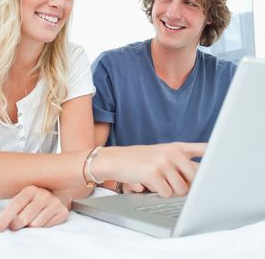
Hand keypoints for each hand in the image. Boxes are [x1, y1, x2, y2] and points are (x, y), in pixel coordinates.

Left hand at [0, 185, 68, 231]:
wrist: (58, 195)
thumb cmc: (34, 200)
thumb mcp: (24, 199)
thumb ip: (14, 208)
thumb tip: (4, 225)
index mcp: (31, 189)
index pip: (15, 204)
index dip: (4, 219)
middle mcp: (44, 194)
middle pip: (24, 218)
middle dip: (17, 225)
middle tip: (16, 225)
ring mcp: (54, 202)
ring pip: (35, 225)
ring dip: (31, 226)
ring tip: (32, 220)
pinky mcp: (62, 211)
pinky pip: (46, 227)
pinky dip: (42, 227)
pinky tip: (43, 219)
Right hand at [92, 142, 206, 197]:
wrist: (115, 159)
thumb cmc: (139, 159)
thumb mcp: (161, 153)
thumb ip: (180, 162)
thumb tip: (199, 179)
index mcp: (176, 147)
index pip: (202, 149)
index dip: (215, 154)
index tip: (225, 158)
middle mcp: (172, 152)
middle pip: (194, 179)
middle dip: (186, 187)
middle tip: (171, 183)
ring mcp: (162, 162)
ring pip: (181, 190)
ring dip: (170, 191)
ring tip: (158, 182)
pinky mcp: (153, 173)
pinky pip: (166, 193)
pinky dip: (158, 193)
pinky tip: (149, 184)